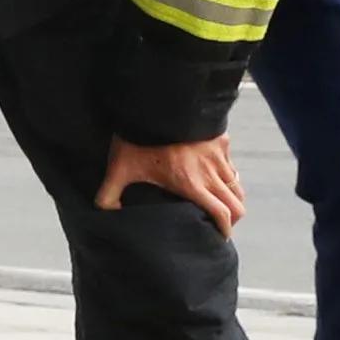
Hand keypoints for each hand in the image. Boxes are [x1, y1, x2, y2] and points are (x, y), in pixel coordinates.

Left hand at [98, 134, 244, 231]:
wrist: (157, 101)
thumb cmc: (139, 137)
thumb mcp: (120, 167)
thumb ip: (109, 193)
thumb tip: (102, 212)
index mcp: (192, 184)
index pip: (222, 214)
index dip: (225, 230)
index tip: (220, 237)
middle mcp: (211, 172)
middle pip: (237, 204)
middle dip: (233, 218)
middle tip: (221, 223)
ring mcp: (219, 155)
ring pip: (236, 184)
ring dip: (231, 197)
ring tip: (219, 201)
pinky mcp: (220, 139)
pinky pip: (231, 163)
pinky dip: (227, 174)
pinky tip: (214, 174)